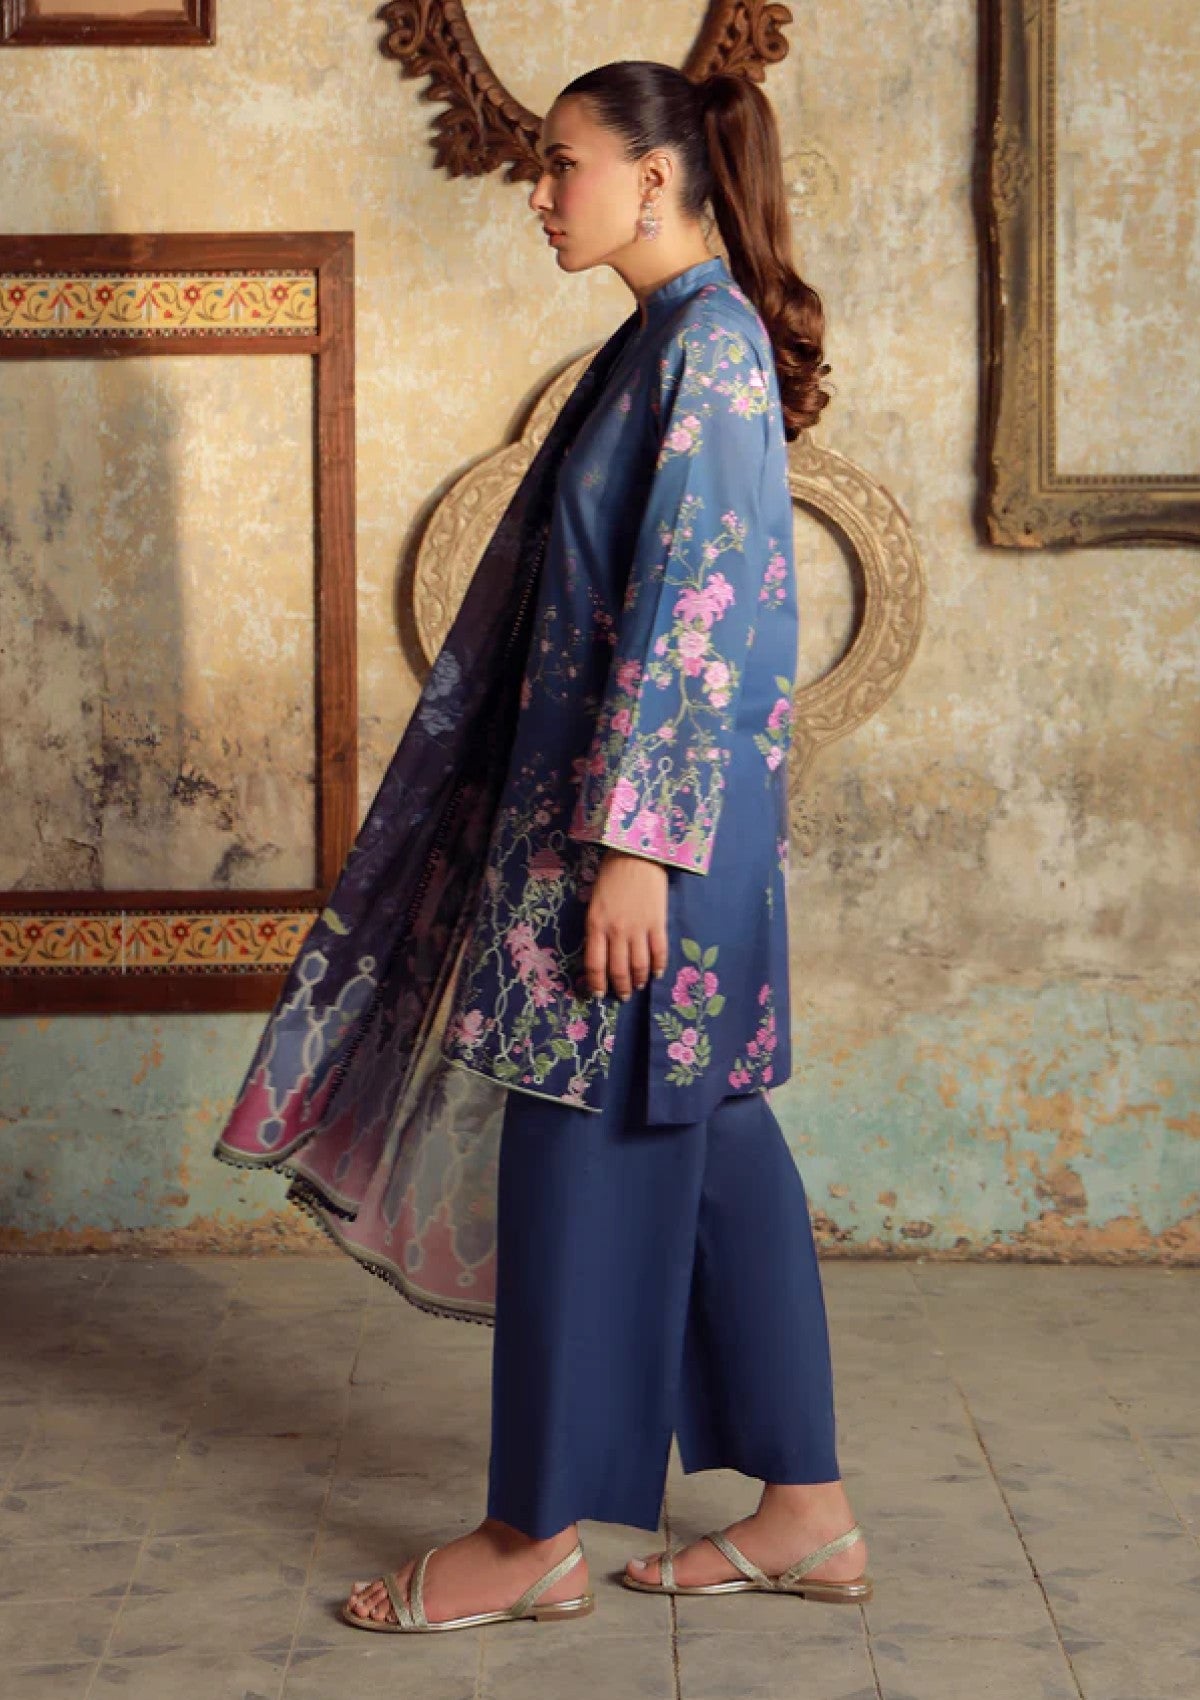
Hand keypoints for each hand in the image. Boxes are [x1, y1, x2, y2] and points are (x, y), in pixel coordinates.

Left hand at [583, 849, 668, 999]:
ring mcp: (638, 928)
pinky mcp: (657, 922)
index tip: (598, 994)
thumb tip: (602, 953)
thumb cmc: (611, 874)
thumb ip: (597, 928)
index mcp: (596, 925)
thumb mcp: (595, 903)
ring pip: (639, 966)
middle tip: (623, 996)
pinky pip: (659, 952)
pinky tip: (657, 973)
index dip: (596, 984)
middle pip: (618, 970)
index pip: (595, 964)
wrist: (636, 853)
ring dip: (639, 980)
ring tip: (639, 986)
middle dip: (620, 988)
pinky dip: (659, 966)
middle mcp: (616, 931)